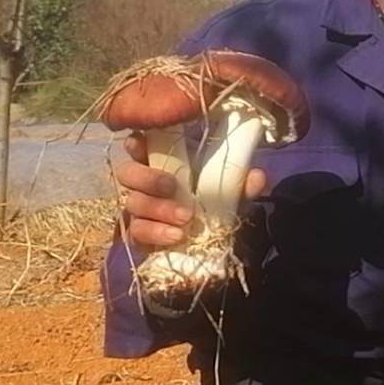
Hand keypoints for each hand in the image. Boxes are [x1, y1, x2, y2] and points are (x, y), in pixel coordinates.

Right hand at [115, 132, 266, 248]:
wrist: (214, 241)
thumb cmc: (216, 202)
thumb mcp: (232, 190)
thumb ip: (242, 182)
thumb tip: (256, 177)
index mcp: (162, 162)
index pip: (137, 145)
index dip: (135, 144)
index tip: (142, 146)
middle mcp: (144, 184)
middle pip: (126, 173)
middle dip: (147, 179)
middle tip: (172, 187)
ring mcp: (138, 211)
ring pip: (132, 204)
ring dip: (157, 210)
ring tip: (185, 218)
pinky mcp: (139, 236)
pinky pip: (135, 234)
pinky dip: (154, 233)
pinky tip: (175, 236)